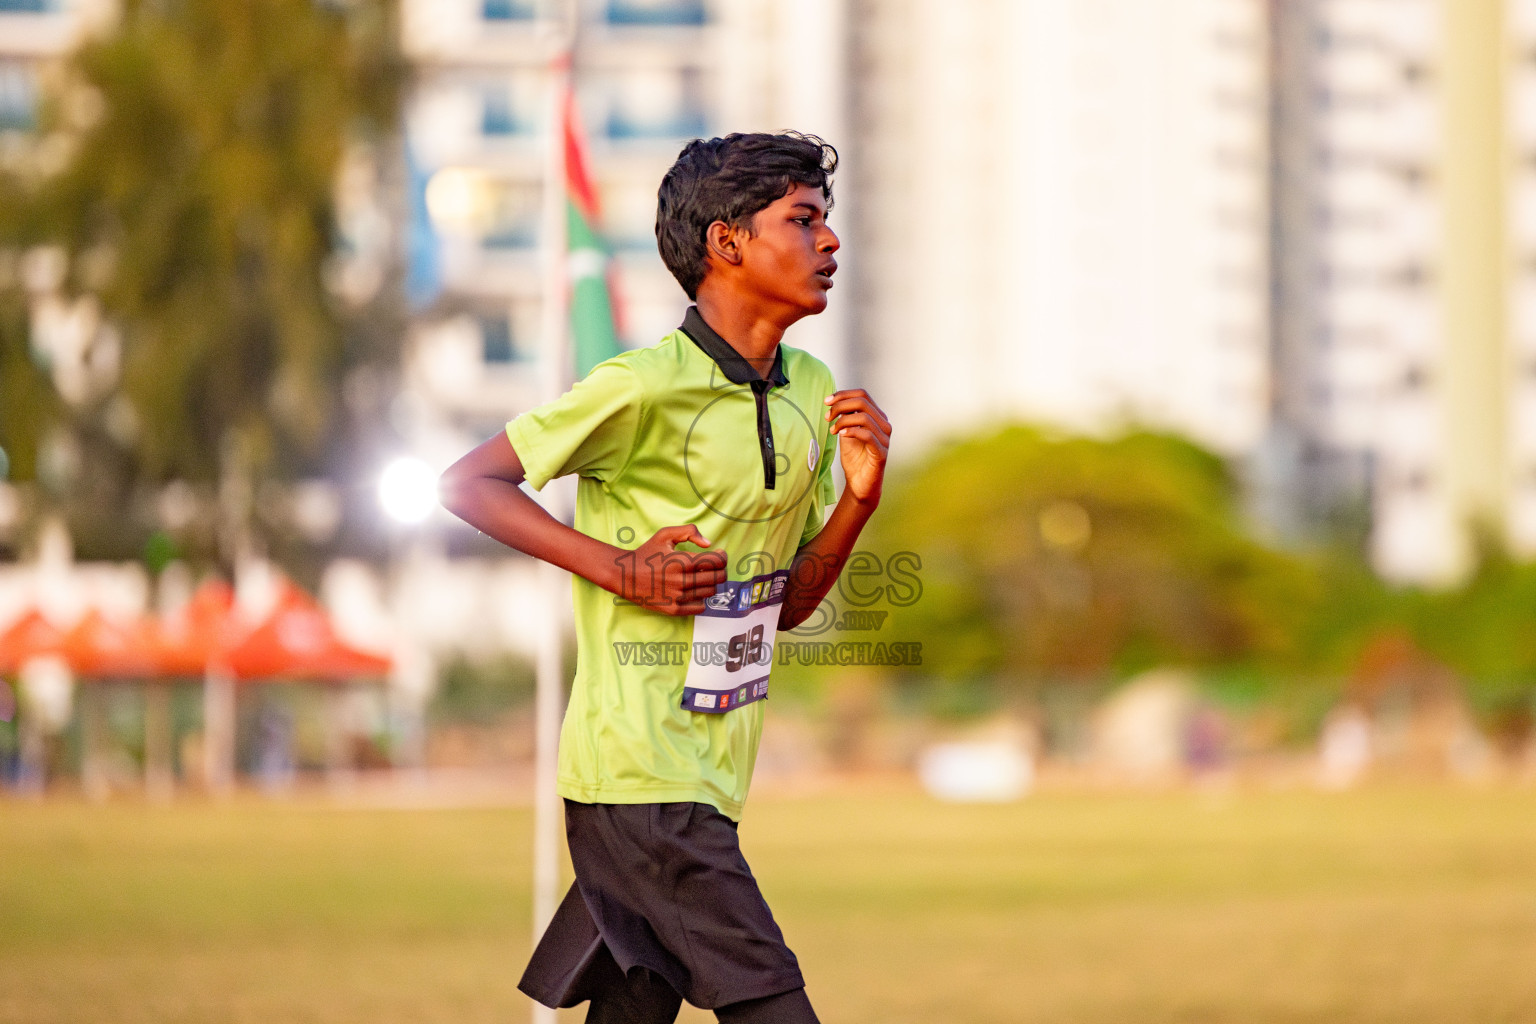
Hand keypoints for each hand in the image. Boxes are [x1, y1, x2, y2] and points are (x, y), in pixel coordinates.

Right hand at [613, 525, 727, 615]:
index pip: (717, 561)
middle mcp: (682, 581)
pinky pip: (700, 607)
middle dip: (721, 570)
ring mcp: (678, 597)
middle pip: (718, 578)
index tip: (720, 554)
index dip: (723, 557)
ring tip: (702, 577)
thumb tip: (709, 543)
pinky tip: (694, 591)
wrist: (625, 575)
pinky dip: (701, 599)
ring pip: (710, 592)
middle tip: (715, 567)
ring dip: (710, 584)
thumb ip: (689, 532)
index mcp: (682, 561)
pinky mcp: (673, 609)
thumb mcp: (665, 535)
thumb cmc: (646, 553)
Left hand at [825, 389, 890, 504]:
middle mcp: (884, 425)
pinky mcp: (881, 452)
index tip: (826, 401)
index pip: (863, 395)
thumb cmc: (854, 458)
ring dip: (844, 420)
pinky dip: (852, 431)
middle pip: (863, 402)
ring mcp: (885, 438)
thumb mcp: (846, 432)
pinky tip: (841, 435)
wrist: (859, 483)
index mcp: (877, 417)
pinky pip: (868, 435)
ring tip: (832, 430)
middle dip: (840, 405)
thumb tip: (834, 401)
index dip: (843, 394)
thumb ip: (845, 417)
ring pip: (864, 417)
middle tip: (827, 416)